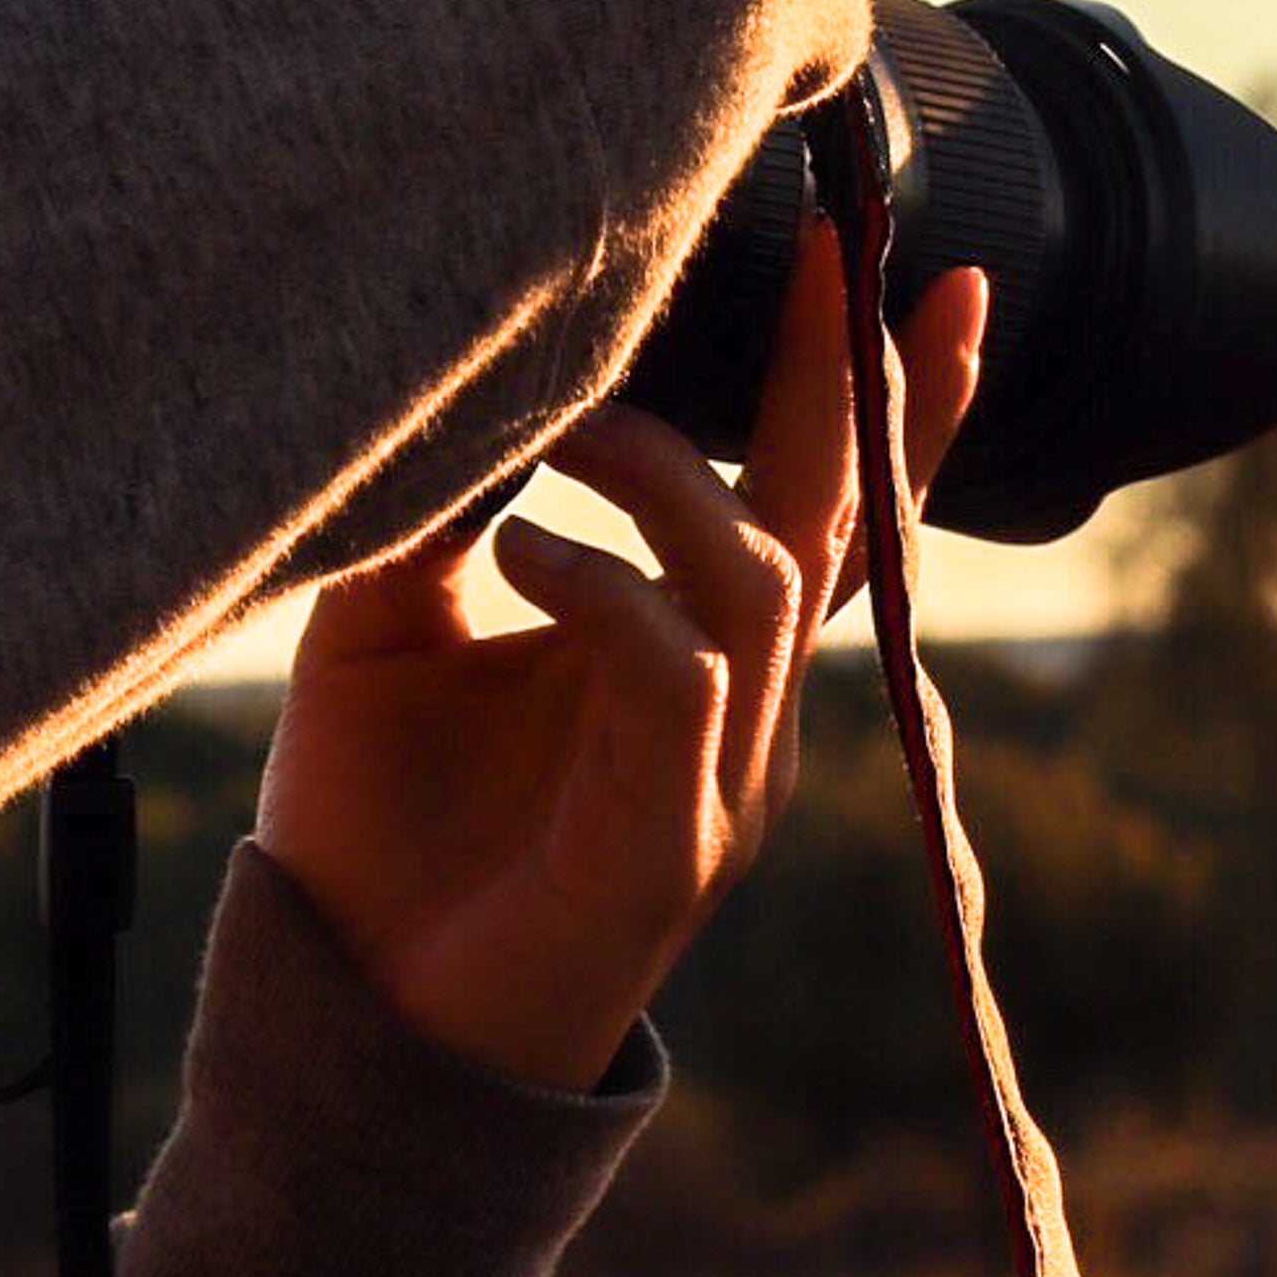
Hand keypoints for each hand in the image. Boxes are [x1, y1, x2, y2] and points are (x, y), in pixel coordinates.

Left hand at [258, 232, 987, 1089]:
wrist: (349, 1031)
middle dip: (854, 378)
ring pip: (760, 576)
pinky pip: (677, 673)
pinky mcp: (668, 842)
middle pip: (841, 520)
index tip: (927, 271)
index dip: (894, 403)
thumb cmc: (378, 835)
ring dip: (668, 474)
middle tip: (850, 245)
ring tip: (566, 423)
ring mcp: (720, 779)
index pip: (821, 509)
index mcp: (693, 657)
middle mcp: (738, 712)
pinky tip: (519, 550)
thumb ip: (436, 516)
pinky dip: (605, 588)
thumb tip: (462, 386)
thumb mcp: (389, 638)